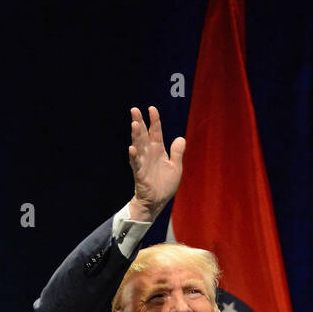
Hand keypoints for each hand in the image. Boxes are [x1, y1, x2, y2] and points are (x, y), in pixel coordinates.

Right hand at [127, 105, 184, 220]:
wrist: (157, 202)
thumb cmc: (164, 185)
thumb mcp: (175, 167)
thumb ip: (177, 153)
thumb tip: (181, 138)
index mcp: (158, 150)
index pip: (155, 132)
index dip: (154, 120)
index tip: (152, 109)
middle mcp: (149, 154)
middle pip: (143, 135)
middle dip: (139, 122)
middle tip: (134, 110)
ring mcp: (143, 163)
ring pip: (138, 146)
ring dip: (136, 135)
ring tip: (134, 124)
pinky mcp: (140, 174)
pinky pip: (136, 164)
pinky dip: (134, 156)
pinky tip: (131, 149)